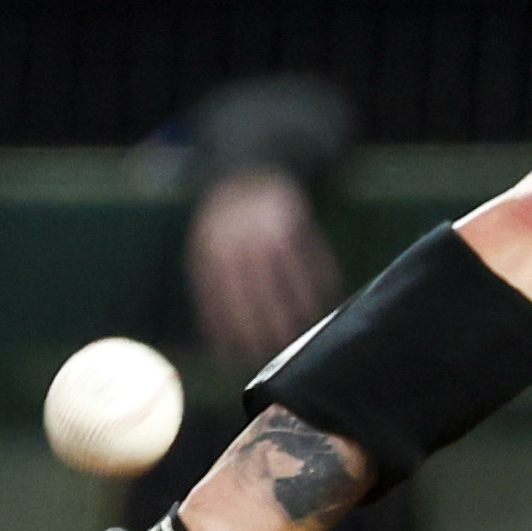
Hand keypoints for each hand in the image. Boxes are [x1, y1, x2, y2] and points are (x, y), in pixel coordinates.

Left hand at [185, 165, 339, 366]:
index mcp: (210, 253)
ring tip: (306, 332)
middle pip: (257, 297)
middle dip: (270, 328)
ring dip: (300, 311)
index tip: (242, 357)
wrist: (246, 173)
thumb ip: (210, 291)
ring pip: (288, 283)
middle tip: (280, 350)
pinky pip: (311, 261)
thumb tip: (214, 343)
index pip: (221, 303)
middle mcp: (238, 244)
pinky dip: (321, 284)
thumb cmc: (223, 228)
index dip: (233, 333)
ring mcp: (268, 233)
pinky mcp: (294, 223)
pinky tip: (327, 301)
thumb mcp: (204, 251)